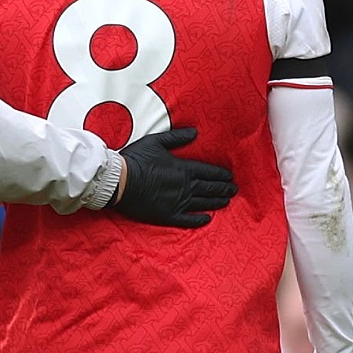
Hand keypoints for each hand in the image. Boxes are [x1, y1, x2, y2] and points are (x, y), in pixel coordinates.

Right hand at [112, 128, 235, 227]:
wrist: (119, 181)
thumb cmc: (135, 159)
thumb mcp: (155, 142)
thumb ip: (177, 137)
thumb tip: (195, 132)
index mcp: (183, 169)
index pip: (208, 172)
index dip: (221, 175)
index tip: (230, 177)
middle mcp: (185, 187)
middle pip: (210, 188)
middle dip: (223, 189)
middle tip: (233, 190)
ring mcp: (178, 203)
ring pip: (203, 203)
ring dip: (216, 202)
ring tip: (226, 202)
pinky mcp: (168, 215)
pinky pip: (188, 220)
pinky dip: (199, 220)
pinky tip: (207, 219)